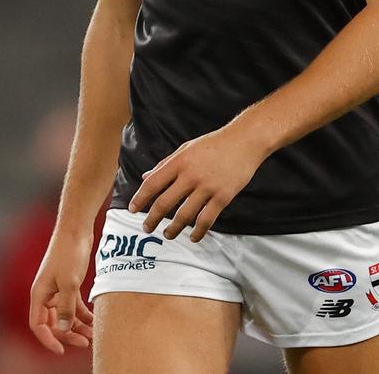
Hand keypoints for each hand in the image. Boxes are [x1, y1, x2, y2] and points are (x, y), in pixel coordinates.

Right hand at [29, 229, 94, 354]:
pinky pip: (73, 304)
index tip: (61, 350)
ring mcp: (57, 288)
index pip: (38, 325)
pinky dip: (82, 313)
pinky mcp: (69, 282)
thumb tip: (62, 330)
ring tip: (92, 335)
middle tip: (84, 343)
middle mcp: (46, 293)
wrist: (76, 227)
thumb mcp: (69, 282)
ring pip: (65, 314)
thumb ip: (66, 307)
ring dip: (77, 326)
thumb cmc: (69, 252)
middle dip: (67, 335)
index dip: (48, 340)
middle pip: (53, 322)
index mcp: (39, 294)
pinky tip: (94, 319)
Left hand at [128, 126, 265, 241]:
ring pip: (184, 215)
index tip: (133, 210)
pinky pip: (206, 219)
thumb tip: (145, 177)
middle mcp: (191, 175)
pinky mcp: (223, 196)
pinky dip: (198, 231)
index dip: (140, 198)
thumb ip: (165, 164)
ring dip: (173, 229)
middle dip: (152, 219)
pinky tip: (193, 237)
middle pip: (165, 203)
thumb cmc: (214, 144)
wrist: (245, 140)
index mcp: (180, 161)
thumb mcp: (186, 148)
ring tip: (167, 234)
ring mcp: (208, 187)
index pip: (153, 183)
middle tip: (146, 228)